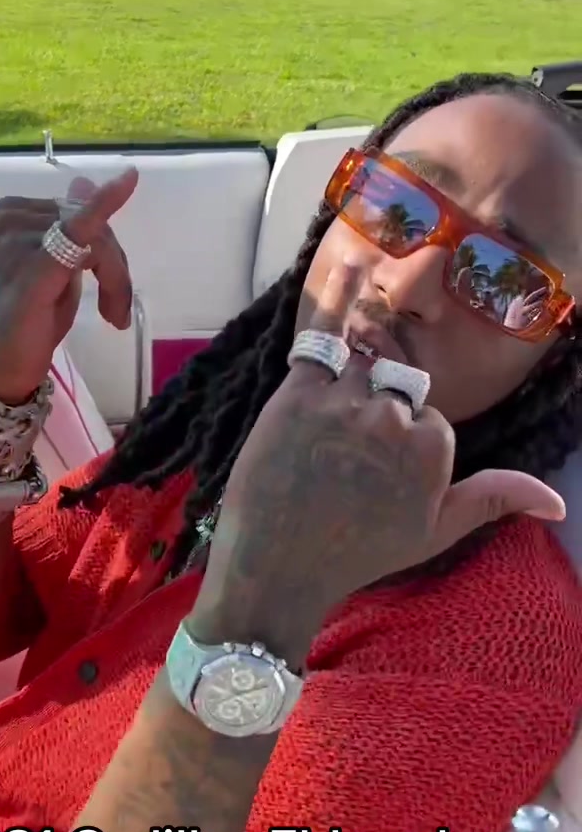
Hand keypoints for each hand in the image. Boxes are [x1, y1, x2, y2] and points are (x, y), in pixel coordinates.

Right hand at [0, 168, 137, 404]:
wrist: (1, 368)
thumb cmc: (27, 323)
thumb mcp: (55, 268)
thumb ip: (71, 228)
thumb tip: (84, 181)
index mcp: (12, 213)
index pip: (77, 213)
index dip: (106, 251)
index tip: (114, 290)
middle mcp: (11, 219)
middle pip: (89, 223)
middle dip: (115, 269)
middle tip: (117, 314)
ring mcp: (17, 242)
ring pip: (95, 240)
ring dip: (115, 280)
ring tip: (111, 316)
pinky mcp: (33, 268)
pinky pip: (74, 232)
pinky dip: (102, 209)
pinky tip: (127, 182)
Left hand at [190, 265, 564, 669]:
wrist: (277, 568)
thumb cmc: (358, 554)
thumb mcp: (436, 532)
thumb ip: (493, 499)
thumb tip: (557, 502)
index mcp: (433, 447)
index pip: (429, 413)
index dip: (403, 437)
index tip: (374, 470)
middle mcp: (394, 416)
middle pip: (398, 381)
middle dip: (377, 403)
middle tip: (344, 444)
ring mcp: (345, 399)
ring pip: (365, 357)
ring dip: (361, 355)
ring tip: (348, 363)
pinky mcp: (299, 391)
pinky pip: (324, 334)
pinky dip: (337, 297)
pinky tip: (350, 264)